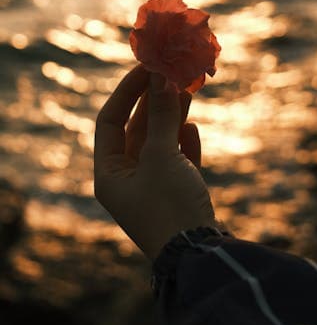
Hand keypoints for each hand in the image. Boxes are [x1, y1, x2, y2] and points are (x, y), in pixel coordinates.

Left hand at [94, 65, 215, 259]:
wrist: (200, 256)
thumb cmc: (169, 206)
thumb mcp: (162, 156)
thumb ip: (162, 116)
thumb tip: (162, 77)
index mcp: (109, 174)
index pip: (109, 121)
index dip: (126, 92)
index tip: (146, 68)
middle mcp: (127, 179)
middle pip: (136, 130)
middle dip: (154, 102)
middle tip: (171, 73)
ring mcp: (153, 187)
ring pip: (160, 143)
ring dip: (172, 117)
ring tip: (187, 89)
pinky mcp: (177, 194)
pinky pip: (177, 160)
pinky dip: (184, 143)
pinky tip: (192, 128)